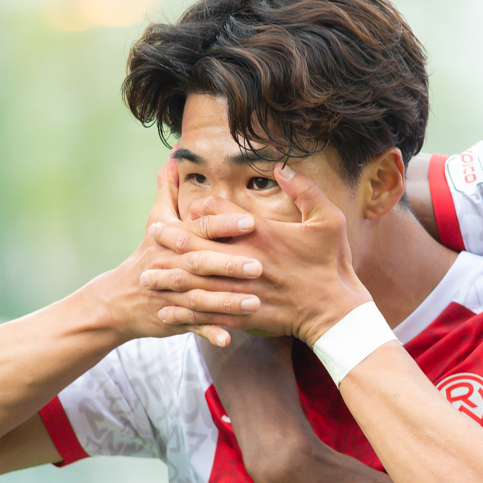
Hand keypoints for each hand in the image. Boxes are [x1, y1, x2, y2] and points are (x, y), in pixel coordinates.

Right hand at [98, 162, 264, 347]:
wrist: (119, 299)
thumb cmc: (146, 255)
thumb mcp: (154, 221)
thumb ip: (167, 189)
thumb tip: (174, 156)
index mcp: (172, 240)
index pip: (200, 229)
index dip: (223, 224)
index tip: (250, 220)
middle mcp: (172, 266)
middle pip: (202, 264)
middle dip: (229, 265)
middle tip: (260, 265)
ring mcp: (173, 294)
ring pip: (201, 298)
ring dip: (227, 302)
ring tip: (256, 302)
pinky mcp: (174, 318)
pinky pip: (193, 326)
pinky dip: (209, 332)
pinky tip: (229, 337)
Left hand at [142, 163, 370, 343]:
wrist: (336, 312)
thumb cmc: (332, 264)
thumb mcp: (329, 220)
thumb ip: (305, 191)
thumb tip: (282, 165)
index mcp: (263, 236)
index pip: (223, 216)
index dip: (203, 209)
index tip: (188, 205)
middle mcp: (248, 263)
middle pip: (200, 249)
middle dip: (173, 242)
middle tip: (151, 234)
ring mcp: (243, 292)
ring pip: (197, 284)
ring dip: (171, 280)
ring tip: (146, 276)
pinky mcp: (244, 317)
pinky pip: (207, 315)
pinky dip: (185, 314)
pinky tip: (166, 311)